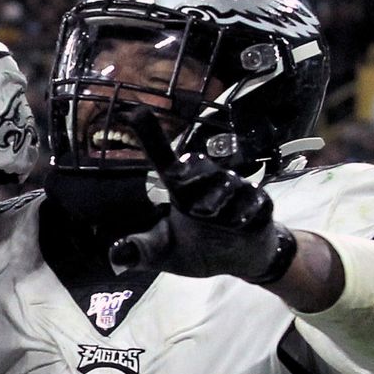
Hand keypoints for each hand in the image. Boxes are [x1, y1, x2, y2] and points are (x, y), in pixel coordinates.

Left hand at [107, 108, 293, 282]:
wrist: (243, 261)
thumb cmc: (199, 249)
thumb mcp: (165, 254)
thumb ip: (141, 252)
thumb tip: (114, 256)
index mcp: (180, 189)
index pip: (163, 158)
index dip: (151, 136)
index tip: (137, 112)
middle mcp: (206, 181)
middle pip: (198, 165)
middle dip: (193, 180)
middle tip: (189, 201)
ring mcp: (235, 189)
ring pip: (226, 184)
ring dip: (217, 204)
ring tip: (210, 218)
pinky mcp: (260, 201)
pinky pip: (253, 201)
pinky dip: (244, 215)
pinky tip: (240, 224)